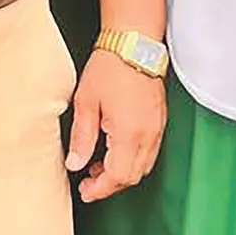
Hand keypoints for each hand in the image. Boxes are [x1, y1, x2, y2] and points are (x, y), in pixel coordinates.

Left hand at [66, 50, 166, 203]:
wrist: (134, 43)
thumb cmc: (109, 68)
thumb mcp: (86, 102)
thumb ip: (82, 137)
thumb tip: (75, 164)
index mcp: (129, 133)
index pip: (117, 176)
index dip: (100, 189)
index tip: (85, 191)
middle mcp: (148, 135)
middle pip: (132, 176)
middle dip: (110, 184)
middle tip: (88, 182)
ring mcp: (157, 129)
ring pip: (143, 166)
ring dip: (122, 173)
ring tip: (97, 165)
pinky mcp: (160, 121)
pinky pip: (149, 152)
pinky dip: (132, 159)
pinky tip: (114, 150)